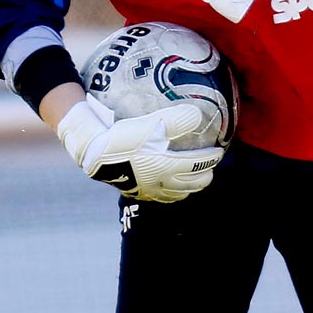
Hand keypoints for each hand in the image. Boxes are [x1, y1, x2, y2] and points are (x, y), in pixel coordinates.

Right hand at [57, 95, 222, 202]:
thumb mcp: (151, 124)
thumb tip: (197, 115)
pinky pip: (161, 198)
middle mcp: (162, 182)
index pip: (199, 164)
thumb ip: (177, 120)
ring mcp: (150, 190)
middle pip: (193, 183)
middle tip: (210, 166)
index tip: (219, 150)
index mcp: (169, 165)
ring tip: (195, 178)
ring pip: (179, 193)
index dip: (212, 158)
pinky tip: (169, 187)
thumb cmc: (123, 138)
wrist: (94, 155)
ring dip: (191, 186)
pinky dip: (172, 193)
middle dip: (206, 175)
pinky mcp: (137, 193)